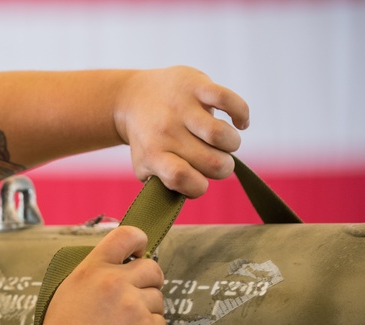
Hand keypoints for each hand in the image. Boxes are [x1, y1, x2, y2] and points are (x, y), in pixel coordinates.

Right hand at [27, 226, 165, 324]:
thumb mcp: (66, 297)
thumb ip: (93, 277)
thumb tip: (118, 267)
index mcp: (91, 272)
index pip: (127, 235)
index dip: (139, 241)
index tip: (140, 251)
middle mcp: (115, 284)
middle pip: (153, 268)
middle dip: (149, 282)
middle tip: (134, 299)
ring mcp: (135, 308)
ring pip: (159, 299)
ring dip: (147, 311)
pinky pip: (160, 324)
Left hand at [114, 66, 249, 197]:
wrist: (134, 97)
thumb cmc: (149, 140)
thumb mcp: (146, 166)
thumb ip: (168, 183)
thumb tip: (195, 189)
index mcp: (153, 155)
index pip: (181, 177)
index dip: (199, 186)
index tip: (200, 181)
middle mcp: (165, 131)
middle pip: (212, 162)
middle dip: (222, 167)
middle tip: (214, 159)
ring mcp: (180, 107)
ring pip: (222, 135)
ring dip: (232, 144)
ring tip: (223, 142)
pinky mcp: (195, 84)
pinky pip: (227, 99)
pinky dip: (241, 114)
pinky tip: (239, 122)